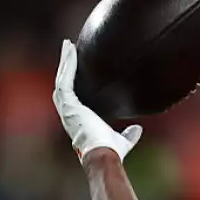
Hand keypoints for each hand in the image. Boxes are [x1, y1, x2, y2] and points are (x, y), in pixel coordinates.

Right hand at [52, 40, 141, 161]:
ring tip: (67, 46)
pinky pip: (65, 79)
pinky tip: (70, 51)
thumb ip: (129, 135)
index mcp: (79, 119)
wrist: (104, 154)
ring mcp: (67, 108)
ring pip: (62, 78)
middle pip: (63, 84)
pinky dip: (68, 64)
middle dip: (65, 67)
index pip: (71, 96)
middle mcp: (69, 113)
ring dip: (65, 61)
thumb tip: (138, 129)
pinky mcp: (69, 103)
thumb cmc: (110, 151)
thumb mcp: (122, 141)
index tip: (76, 69)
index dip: (71, 82)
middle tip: (68, 50)